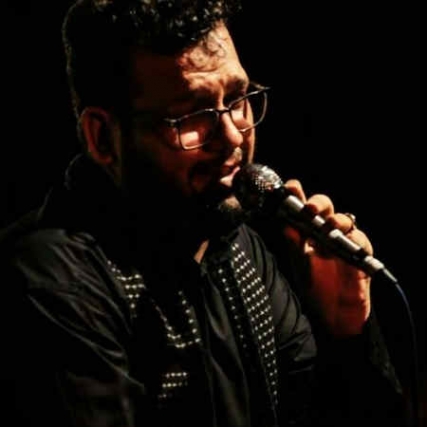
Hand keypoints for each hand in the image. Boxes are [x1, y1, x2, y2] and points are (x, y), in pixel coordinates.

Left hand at [283, 179, 371, 337]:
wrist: (333, 313)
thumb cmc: (315, 285)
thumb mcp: (299, 263)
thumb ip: (294, 243)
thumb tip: (285, 223)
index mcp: (307, 231)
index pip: (302, 207)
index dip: (298, 195)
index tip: (291, 187)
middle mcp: (325, 231)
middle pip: (325, 207)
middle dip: (318, 203)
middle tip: (309, 208)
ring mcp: (344, 240)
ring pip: (344, 219)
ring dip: (336, 219)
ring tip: (327, 226)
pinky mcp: (360, 252)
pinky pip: (360, 239)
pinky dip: (352, 238)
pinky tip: (343, 241)